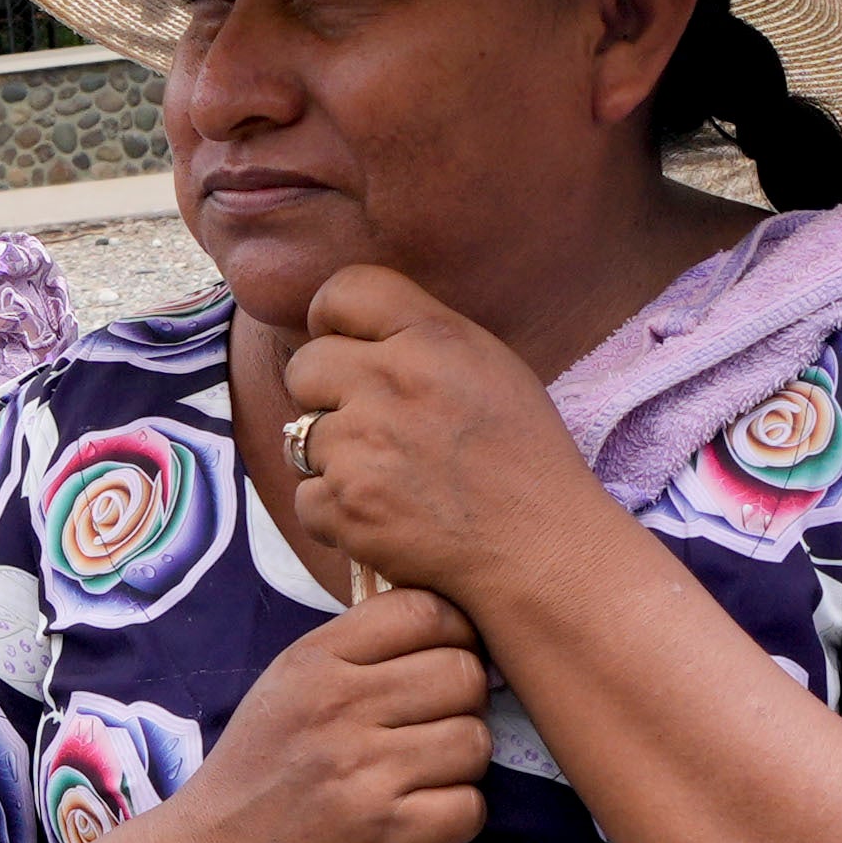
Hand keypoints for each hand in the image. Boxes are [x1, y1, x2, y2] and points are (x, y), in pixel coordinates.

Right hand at [170, 584, 492, 842]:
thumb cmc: (256, 771)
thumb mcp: (285, 687)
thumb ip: (355, 651)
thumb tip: (452, 629)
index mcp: (314, 662)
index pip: (424, 611)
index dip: (457, 632)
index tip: (448, 658)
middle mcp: (338, 709)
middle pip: (464, 675)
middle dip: (465, 701)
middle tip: (438, 725)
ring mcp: (363, 773)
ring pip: (474, 741)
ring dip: (463, 762)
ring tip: (427, 774)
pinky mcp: (385, 834)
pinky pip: (469, 806)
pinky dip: (457, 816)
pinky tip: (422, 817)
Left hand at [232, 265, 600, 612]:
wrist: (542, 551)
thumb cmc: (525, 462)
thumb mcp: (492, 369)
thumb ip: (423, 339)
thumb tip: (353, 334)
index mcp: (435, 339)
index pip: (344, 290)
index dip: (331, 318)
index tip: (342, 345)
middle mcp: (392, 383)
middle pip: (305, 366)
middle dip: (324, 396)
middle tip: (366, 427)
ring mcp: (363, 447)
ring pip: (299, 437)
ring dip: (331, 460)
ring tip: (385, 479)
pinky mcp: (347, 507)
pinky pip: (306, 499)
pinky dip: (335, 515)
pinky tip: (382, 519)